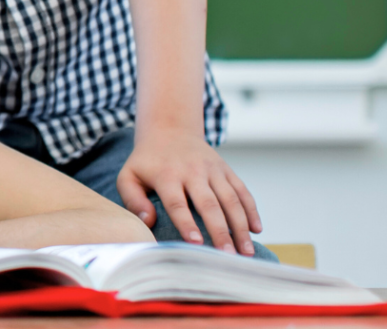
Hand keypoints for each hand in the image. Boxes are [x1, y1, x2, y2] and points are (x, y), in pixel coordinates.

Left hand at [118, 127, 261, 254]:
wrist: (169, 130)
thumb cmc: (147, 161)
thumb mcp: (129, 175)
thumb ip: (132, 199)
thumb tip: (147, 221)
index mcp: (166, 175)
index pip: (178, 203)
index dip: (187, 224)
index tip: (196, 244)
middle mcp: (192, 171)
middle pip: (209, 204)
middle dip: (220, 231)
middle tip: (228, 256)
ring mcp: (212, 169)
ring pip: (231, 199)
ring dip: (241, 226)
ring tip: (247, 251)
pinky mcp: (226, 169)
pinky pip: (242, 190)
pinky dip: (251, 209)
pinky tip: (257, 229)